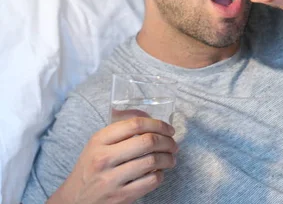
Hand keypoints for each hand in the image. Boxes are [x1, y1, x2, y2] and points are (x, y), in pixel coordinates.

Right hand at [49, 117, 177, 203]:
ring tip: (171, 159)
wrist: (74, 200)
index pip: (135, 124)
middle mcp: (104, 158)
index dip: (158, 124)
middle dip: (168, 142)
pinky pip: (151, 181)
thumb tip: (152, 119)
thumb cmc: (91, 168)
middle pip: (148, 141)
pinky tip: (159, 173)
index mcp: (99, 140)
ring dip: (168, 159)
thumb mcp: (97, 145)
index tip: (169, 129)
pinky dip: (160, 175)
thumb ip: (120, 131)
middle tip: (174, 145)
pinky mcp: (121, 197)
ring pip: (152, 161)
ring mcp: (112, 179)